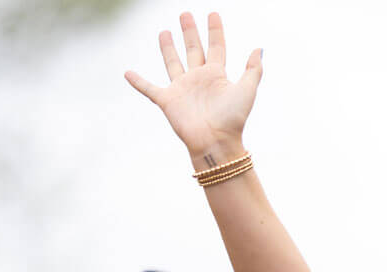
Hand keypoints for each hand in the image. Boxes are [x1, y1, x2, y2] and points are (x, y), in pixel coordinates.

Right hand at [126, 12, 262, 160]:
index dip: (215, 30)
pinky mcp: (167, 101)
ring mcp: (182, 89)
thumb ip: (253, 69)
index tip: (213, 13)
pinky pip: (149, 89)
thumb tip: (259, 49)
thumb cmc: (233, 119)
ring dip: (167, 48)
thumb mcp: (247, 90)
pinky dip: (138, 81)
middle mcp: (198, 79)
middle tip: (185, 14)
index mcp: (216, 75)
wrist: (216, 142)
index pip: (216, 46)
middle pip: (193, 49)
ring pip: (173, 63)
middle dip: (189, 32)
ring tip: (164, 32)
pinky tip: (127, 73)